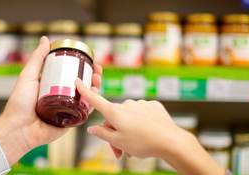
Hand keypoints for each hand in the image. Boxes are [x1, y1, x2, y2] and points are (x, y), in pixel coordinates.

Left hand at [0, 36, 102, 164]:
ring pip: (85, 97)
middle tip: (97, 70)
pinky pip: (83, 113)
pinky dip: (92, 105)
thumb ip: (37, 59)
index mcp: (51, 86)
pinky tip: (96, 96)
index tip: (90, 59)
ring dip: (95, 88)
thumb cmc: (18, 104)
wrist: (18, 129)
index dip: (81, 66)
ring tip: (97, 80)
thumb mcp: (28, 76)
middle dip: (92, 76)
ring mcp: (66, 109)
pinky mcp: (70, 122)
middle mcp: (60, 97)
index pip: (70, 73)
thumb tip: (45, 39)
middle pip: (81, 85)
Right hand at [75, 79, 224, 174]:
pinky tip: (147, 134)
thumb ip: (102, 134)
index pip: (95, 100)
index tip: (77, 81)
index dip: (85, 91)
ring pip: (128, 117)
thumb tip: (92, 129)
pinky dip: (141, 124)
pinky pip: (142, 114)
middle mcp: (126, 104)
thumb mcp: (118, 142)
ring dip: (128, 130)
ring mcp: (140, 104)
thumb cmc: (143, 143)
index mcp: (115, 112)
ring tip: (135, 147)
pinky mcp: (153, 106)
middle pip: (114, 118)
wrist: (170, 141)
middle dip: (114, 133)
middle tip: (120, 152)